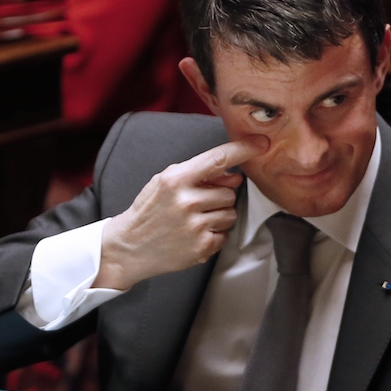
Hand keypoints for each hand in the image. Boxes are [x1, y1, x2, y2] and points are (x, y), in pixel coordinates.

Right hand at [95, 136, 268, 289]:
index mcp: (176, 179)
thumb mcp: (165, 182)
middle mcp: (187, 201)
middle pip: (230, 193)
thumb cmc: (150, 210)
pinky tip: (195, 234)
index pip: (218, 158)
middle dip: (220, 198)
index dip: (243, 149)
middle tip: (198, 205)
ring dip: (219, 216)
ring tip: (195, 220)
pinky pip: (226, 234)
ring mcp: (195, 226)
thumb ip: (199, 175)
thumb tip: (236, 175)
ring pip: (231, 214)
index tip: (262, 143)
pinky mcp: (201, 247)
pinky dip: (216, 234)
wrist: (129, 246)